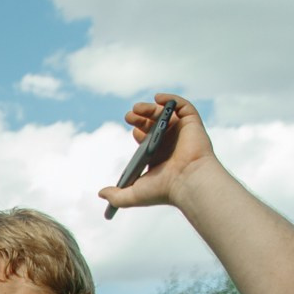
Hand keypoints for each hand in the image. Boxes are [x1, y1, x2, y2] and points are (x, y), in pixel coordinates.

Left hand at [96, 94, 217, 212]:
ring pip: (165, 113)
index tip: (133, 131)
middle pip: (154, 124)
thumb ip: (116, 196)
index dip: (138, 131)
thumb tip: (101, 193)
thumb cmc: (163, 190)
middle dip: (140, 117)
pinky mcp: (192, 124)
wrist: (187, 183)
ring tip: (137, 108)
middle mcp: (171, 144)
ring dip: (150, 108)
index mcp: (159, 157)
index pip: (147, 138)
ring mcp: (182, 133)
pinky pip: (183, 106)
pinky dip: (171, 99)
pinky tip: (159, 98)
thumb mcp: (133, 195)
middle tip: (128, 116)